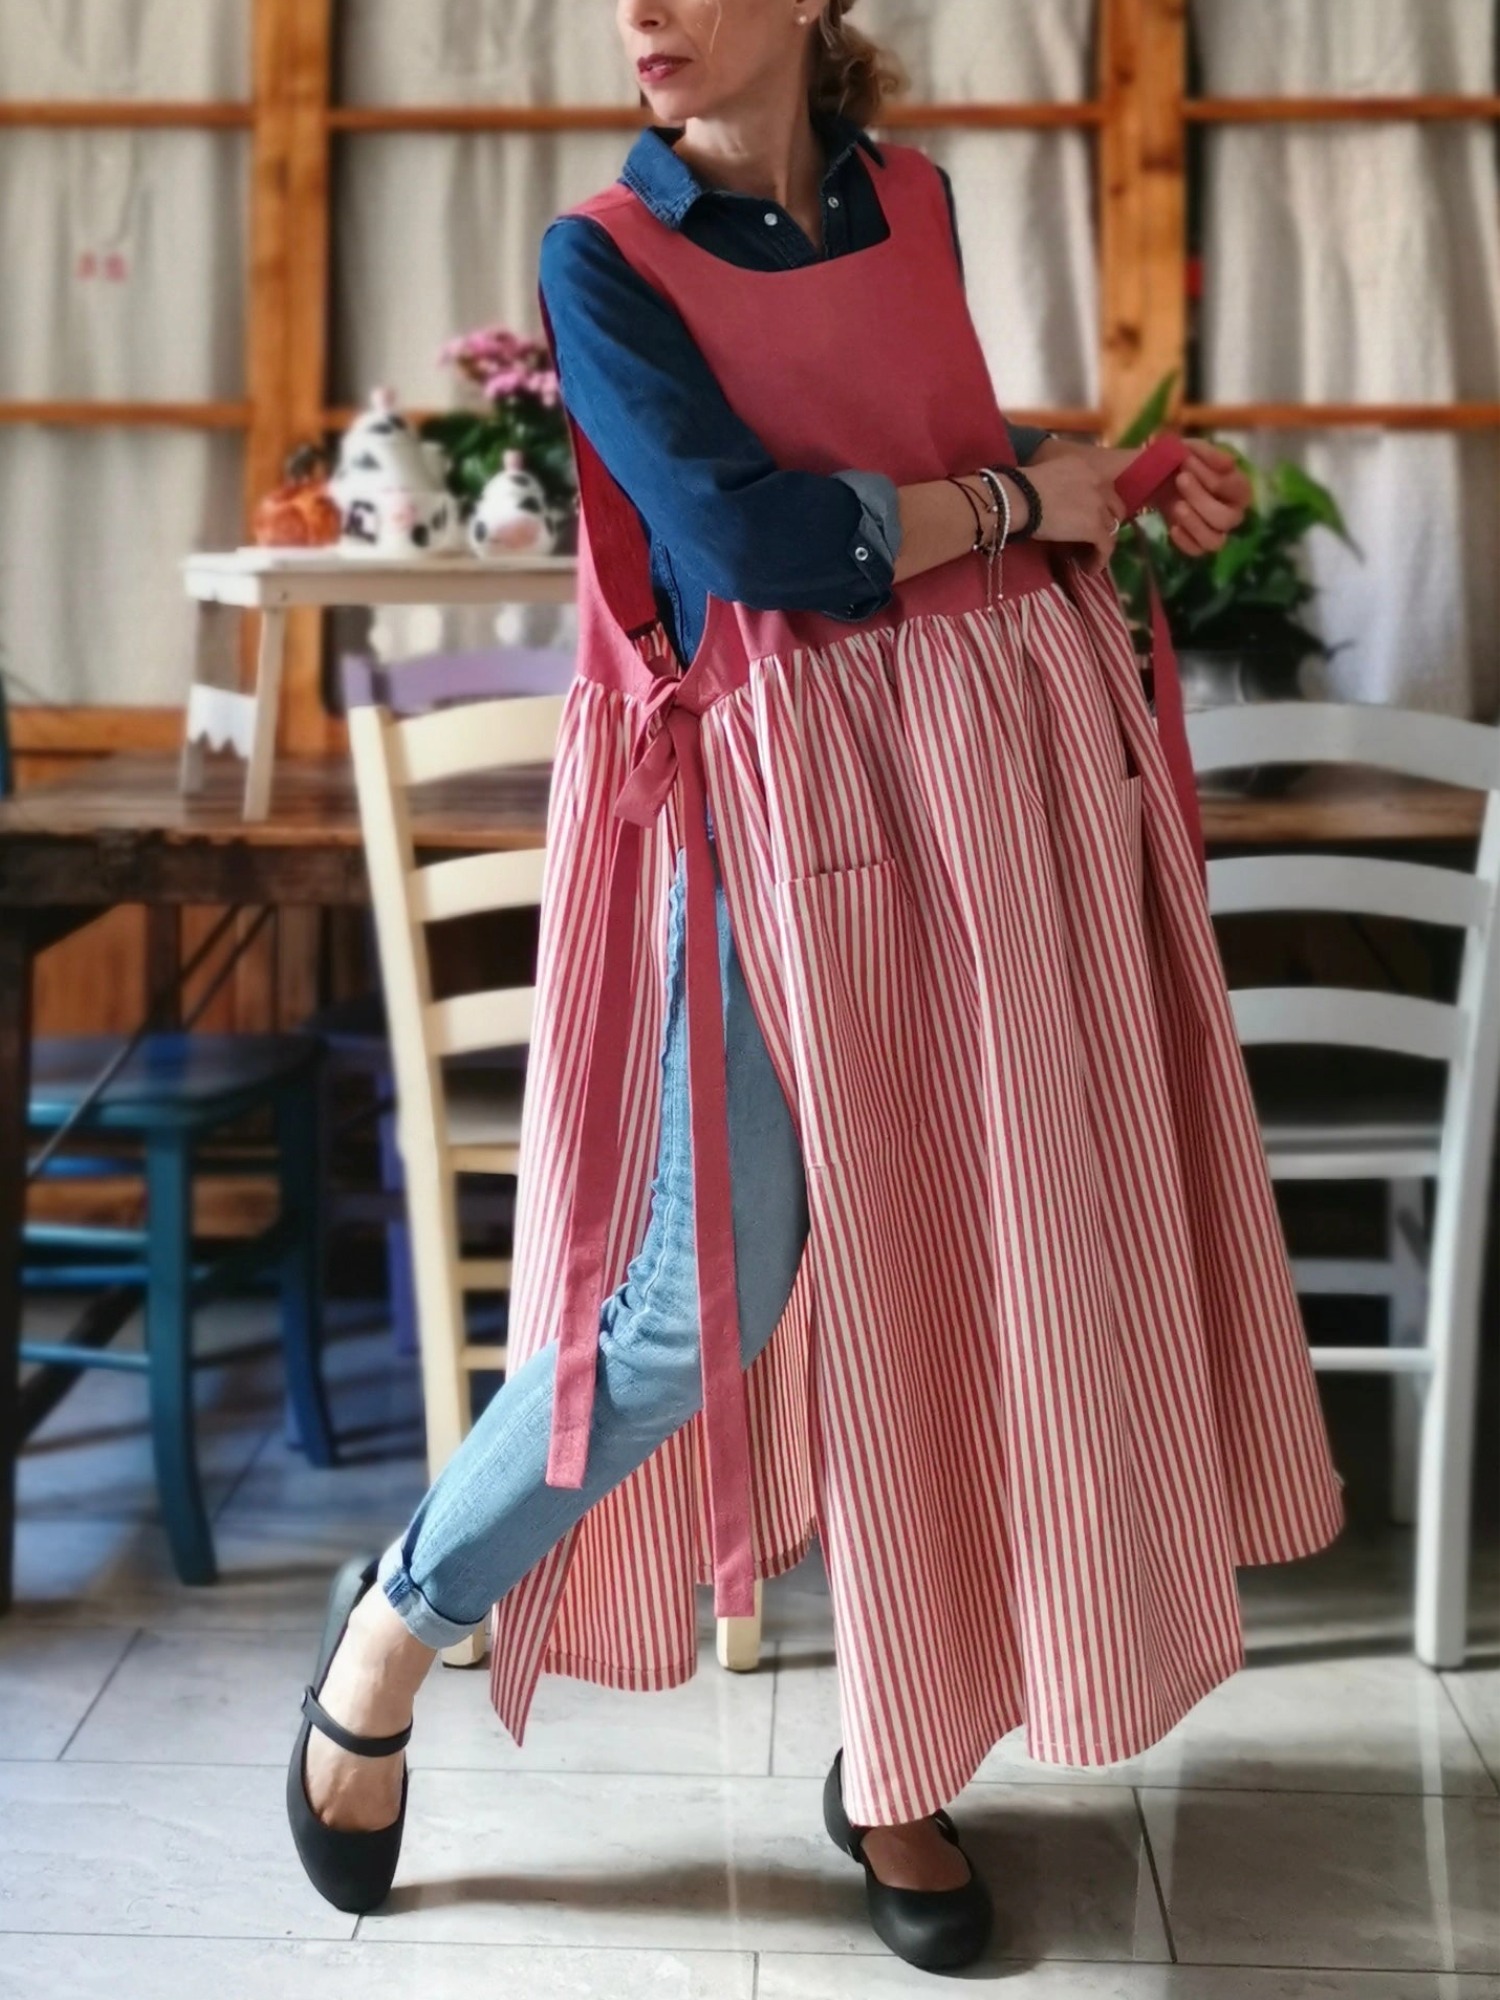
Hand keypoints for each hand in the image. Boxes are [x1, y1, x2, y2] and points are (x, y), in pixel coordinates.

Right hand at [1007, 453, 1127, 575]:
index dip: (1102, 502)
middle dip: (1108, 522)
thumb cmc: (1023, 487)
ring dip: (1102, 542)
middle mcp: (1099, 483)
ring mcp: (1100, 506)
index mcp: (1087, 468)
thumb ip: (1063, 484)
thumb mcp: (1050, 476)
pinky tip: (1090, 569)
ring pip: (1112, 528)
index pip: (1104, 486)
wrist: (1021, 498)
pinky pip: (1105, 547)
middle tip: (1096, 536)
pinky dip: (1100, 559)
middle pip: (1115, 507)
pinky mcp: (1095, 528)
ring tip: (1091, 555)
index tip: (1093, 514)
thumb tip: (1056, 502)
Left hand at [1157, 440, 1251, 556]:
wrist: (1151, 478)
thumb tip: (1230, 463)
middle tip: (1180, 480)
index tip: (1186, 461)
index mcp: (1238, 487)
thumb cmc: (1178, 462)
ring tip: (1177, 506)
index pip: (1238, 489)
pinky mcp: (1196, 543)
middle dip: (1201, 499)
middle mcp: (1232, 512)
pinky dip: (1185, 541)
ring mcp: (1215, 530)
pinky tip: (1172, 527)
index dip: (1212, 477)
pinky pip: (1197, 552)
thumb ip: (1209, 453)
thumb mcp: (1190, 448)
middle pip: (1227, 519)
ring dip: (1194, 524)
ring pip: (1215, 541)